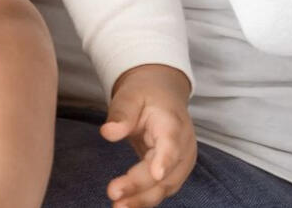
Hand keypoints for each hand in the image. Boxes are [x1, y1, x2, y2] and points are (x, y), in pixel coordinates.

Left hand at [100, 64, 196, 207]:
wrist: (162, 95)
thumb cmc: (145, 94)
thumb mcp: (131, 95)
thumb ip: (121, 113)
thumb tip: (107, 132)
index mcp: (173, 122)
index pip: (172, 142)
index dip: (165, 159)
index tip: (156, 173)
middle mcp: (183, 145)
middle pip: (166, 171)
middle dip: (141, 185)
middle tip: (113, 192)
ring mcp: (181, 162)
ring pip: (165, 187)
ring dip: (141, 200)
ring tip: (117, 206)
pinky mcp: (173, 174)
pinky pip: (160, 190)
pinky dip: (143, 200)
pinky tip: (125, 205)